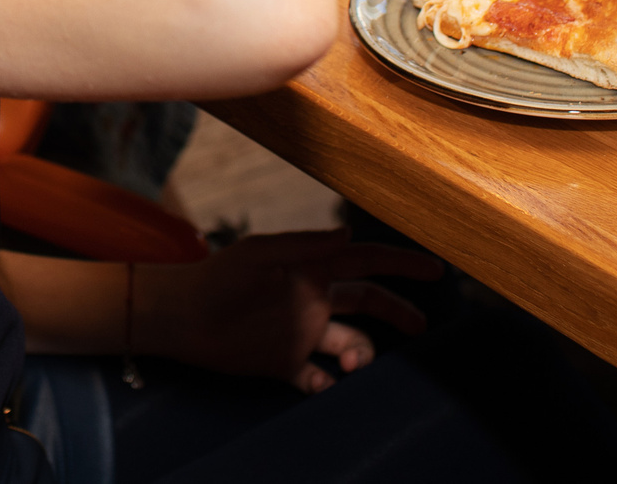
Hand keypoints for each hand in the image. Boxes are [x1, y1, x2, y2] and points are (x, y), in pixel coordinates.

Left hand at [140, 229, 437, 391]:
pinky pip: (319, 378)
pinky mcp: (286, 363)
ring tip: (351, 365)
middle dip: (397, 312)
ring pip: (350, 345)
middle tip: (421, 328)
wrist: (182, 315)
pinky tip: (327, 385)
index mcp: (310, 268)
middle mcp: (312, 299)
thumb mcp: (261, 253)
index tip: (435, 270)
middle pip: (367, 303)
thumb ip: (305, 245)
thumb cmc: (218, 276)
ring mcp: (302, 332)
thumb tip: (349, 232)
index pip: (364, 262)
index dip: (399, 265)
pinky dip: (329, 385)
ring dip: (361, 355)